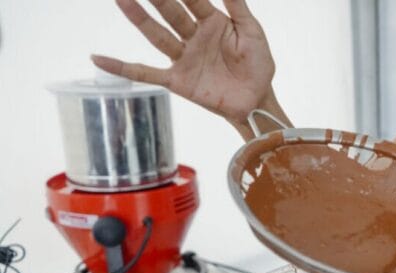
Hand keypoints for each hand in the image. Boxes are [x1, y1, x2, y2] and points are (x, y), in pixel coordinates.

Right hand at [93, 0, 282, 135]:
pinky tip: (99, 58)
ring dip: (138, 18)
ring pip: (157, 34)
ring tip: (122, 0)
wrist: (257, 100)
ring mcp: (183, 58)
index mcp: (212, 21)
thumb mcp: (252, 32)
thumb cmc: (258, 66)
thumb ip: (237, 6)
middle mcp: (193, 36)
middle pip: (170, 11)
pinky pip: (145, 72)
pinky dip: (122, 67)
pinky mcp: (177, 80)